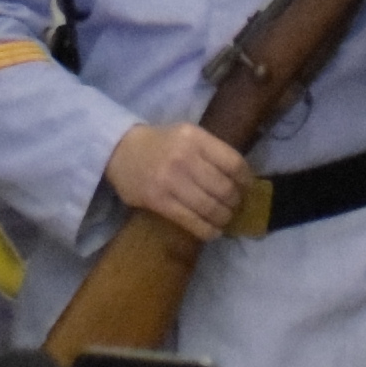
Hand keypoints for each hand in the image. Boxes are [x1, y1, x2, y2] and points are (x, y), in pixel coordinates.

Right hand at [106, 122, 250, 239]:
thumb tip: (241, 177)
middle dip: (235, 202)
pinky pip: (191, 221)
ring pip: (210, 207)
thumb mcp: (187, 135)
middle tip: (235, 207)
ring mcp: (170, 180)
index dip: (245, 180)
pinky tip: (213, 231)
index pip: (233, 163)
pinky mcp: (158, 201)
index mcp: (195, 138)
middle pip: (224, 188)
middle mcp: (184, 157)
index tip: (246, 188)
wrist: (119, 150)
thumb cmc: (160, 144)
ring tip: (224, 219)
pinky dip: (207, 230)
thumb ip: (211, 151)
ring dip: (223, 218)